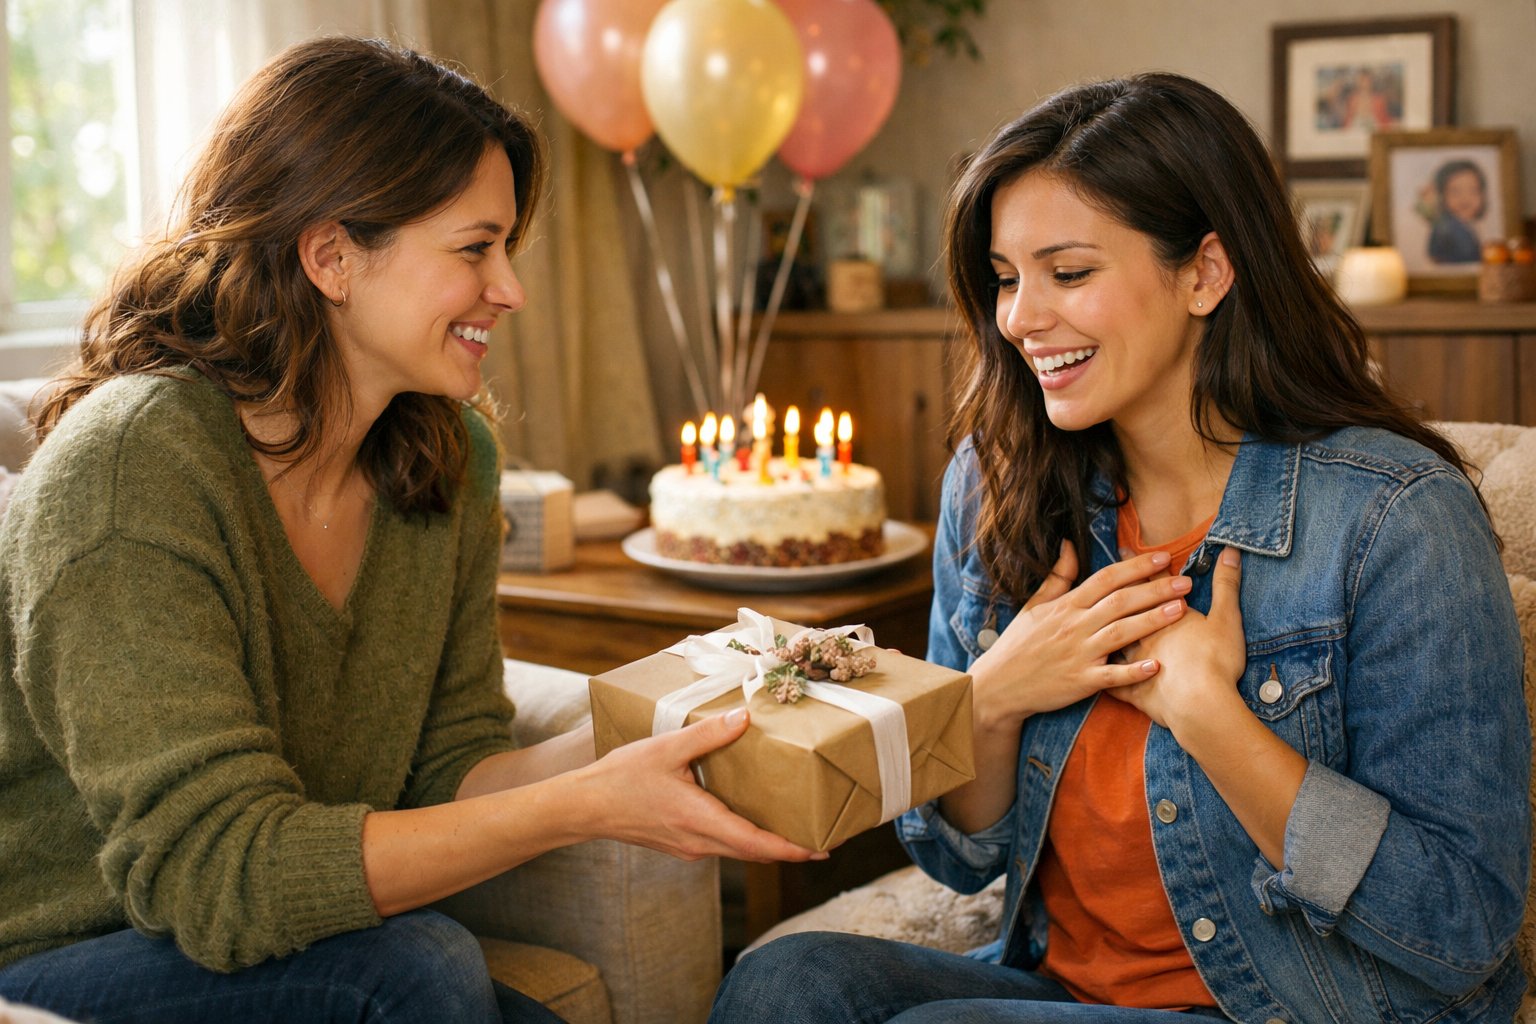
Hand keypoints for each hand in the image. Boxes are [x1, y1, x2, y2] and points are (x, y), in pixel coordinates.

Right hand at [577, 708, 825, 863]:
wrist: (584, 807)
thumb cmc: (622, 777)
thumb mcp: (667, 748)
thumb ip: (708, 734)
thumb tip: (745, 718)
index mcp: (700, 820)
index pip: (756, 844)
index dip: (790, 850)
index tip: (820, 851)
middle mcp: (699, 842)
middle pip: (754, 852)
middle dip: (789, 849)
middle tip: (821, 838)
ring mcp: (689, 847)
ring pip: (738, 851)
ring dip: (766, 844)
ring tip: (794, 828)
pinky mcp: (681, 845)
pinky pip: (722, 846)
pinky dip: (744, 838)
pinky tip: (750, 819)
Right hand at [969, 540, 1192, 727]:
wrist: (998, 686)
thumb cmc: (1017, 645)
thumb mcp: (1033, 606)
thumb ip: (1057, 577)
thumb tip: (1069, 544)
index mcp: (1066, 606)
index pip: (1106, 579)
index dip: (1135, 566)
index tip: (1163, 557)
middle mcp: (1074, 626)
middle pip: (1121, 602)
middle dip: (1155, 589)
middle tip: (1186, 581)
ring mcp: (1078, 654)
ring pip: (1121, 633)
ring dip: (1153, 621)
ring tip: (1181, 610)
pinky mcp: (1080, 682)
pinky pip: (1111, 677)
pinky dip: (1133, 672)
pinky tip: (1156, 666)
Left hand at [1112, 546, 1246, 734]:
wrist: (1200, 704)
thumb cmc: (1216, 660)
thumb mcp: (1227, 618)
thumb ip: (1226, 584)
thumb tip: (1230, 550)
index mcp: (1166, 616)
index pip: (1151, 584)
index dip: (1141, 566)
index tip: (1123, 548)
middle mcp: (1145, 635)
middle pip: (1125, 608)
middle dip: (1115, 591)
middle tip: (1099, 579)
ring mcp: (1135, 663)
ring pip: (1113, 642)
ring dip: (1104, 631)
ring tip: (1091, 622)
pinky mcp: (1133, 693)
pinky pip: (1113, 684)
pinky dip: (1105, 678)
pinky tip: (1095, 675)